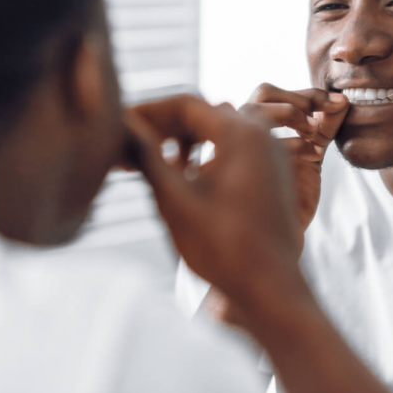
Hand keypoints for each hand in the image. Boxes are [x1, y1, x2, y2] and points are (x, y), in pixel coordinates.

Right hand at [126, 95, 304, 305]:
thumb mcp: (175, 200)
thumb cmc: (224, 248)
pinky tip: (182, 177)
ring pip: (218, 131)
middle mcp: (262, 135)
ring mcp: (271, 154)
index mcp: (241, 134)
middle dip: (163, 127)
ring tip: (151, 163)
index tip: (120, 124)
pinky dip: (205, 154)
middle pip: (202, 114)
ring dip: (183, 141)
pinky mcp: (272, 174)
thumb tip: (121, 124)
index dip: (147, 112)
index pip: (185, 104)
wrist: (272, 288)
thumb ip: (147, 156)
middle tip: (129, 147)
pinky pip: (234, 149)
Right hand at [239, 84, 348, 234]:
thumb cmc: (289, 197)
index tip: (337, 102)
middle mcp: (242, 132)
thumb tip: (344, 100)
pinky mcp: (241, 167)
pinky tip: (311, 155)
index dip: (306, 93)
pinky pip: (259, 141)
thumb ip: (325, 127)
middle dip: (297, 98)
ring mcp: (239, 148)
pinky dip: (291, 142)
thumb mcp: (312, 154)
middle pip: (263, 92)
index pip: (273, 93)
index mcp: (255, 126)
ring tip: (313, 131)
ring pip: (254, 108)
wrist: (277, 241)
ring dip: (289, 112)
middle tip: (321, 116)